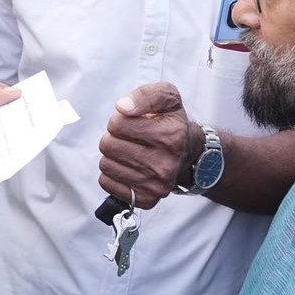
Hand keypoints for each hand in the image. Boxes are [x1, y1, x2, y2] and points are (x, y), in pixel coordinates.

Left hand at [97, 83, 198, 208]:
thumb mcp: (166, 97)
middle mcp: (166, 164)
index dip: (119, 120)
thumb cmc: (171, 123)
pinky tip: (128, 167)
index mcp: (171, 137)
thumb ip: (145, 95)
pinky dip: (112, 174)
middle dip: (113, 138)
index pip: (117, 124)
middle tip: (129, 138)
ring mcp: (157, 186)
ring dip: (112, 156)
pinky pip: (107, 184)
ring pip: (106, 165)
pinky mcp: (147, 199)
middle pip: (108, 146)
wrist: (188, 153)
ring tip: (130, 152)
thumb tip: (123, 107)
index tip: (133, 123)